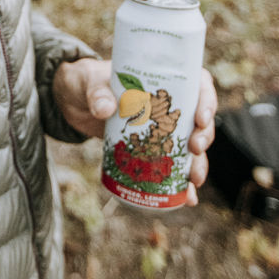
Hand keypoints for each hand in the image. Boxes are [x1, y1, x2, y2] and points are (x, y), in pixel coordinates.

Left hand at [51, 59, 217, 205]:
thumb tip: (106, 109)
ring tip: (194, 182)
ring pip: (190, 146)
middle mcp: (167, 105)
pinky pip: (170, 166)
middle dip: (203, 137)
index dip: (206, 100)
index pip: (198, 84)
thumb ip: (96, 93)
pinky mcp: (149, 148)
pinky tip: (186, 198)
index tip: (200, 118)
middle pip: (198, 120)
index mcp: (161, 79)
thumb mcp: (89, 83)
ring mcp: (160, 129)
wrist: (72, 101)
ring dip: (196, 164)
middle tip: (194, 150)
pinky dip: (180, 182)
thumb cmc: (86, 82)